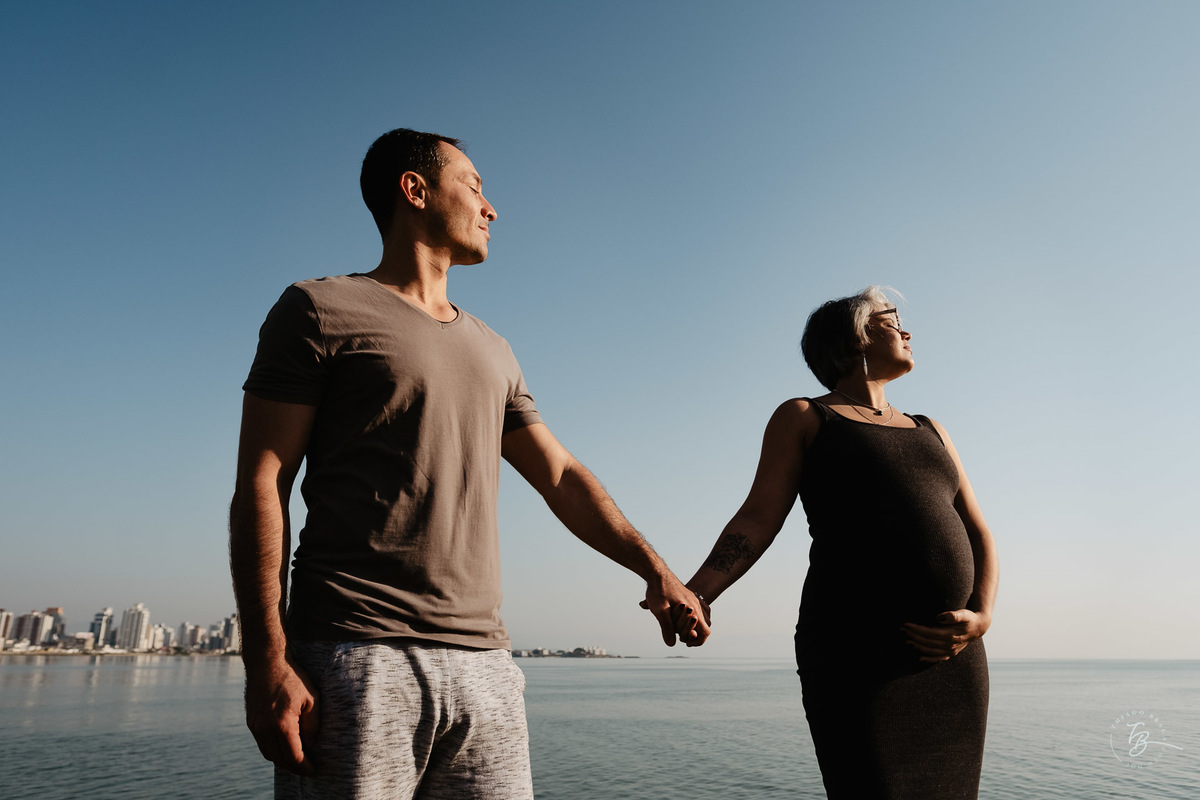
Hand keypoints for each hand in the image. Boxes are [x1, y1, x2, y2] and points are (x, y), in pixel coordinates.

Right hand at [245, 660, 318, 774]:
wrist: (266, 662)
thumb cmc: (292, 678)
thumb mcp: (311, 699)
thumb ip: (312, 725)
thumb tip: (310, 745)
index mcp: (282, 724)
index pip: (293, 756)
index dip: (304, 767)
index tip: (313, 771)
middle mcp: (265, 728)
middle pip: (279, 759)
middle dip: (293, 767)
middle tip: (306, 769)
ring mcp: (255, 726)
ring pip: (268, 753)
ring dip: (282, 760)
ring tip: (296, 760)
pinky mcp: (251, 721)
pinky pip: (261, 743)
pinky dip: (273, 750)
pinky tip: (283, 747)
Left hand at [641, 577, 711, 646]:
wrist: (656, 572)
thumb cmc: (658, 591)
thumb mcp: (660, 610)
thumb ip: (667, 627)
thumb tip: (671, 644)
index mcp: (693, 609)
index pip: (705, 632)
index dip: (697, 641)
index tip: (684, 641)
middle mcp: (696, 605)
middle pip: (703, 626)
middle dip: (692, 633)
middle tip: (678, 634)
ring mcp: (693, 599)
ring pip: (700, 617)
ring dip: (690, 625)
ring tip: (677, 627)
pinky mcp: (688, 596)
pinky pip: (694, 609)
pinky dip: (689, 617)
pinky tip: (677, 616)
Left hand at [902, 609, 988, 662]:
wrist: (979, 627)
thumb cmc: (969, 618)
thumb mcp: (964, 614)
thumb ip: (953, 615)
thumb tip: (940, 617)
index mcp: (951, 635)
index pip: (929, 633)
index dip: (917, 629)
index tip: (907, 624)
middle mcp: (950, 645)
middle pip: (927, 642)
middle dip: (913, 636)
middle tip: (902, 630)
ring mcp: (950, 650)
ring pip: (931, 650)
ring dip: (918, 646)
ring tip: (907, 641)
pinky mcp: (951, 653)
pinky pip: (938, 658)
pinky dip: (929, 659)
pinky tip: (920, 658)